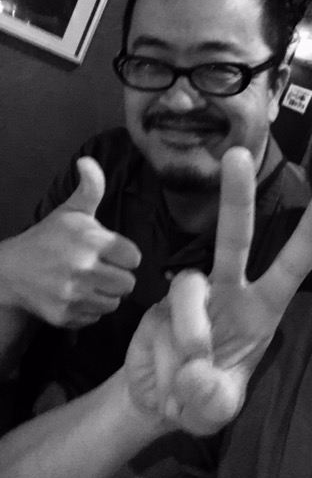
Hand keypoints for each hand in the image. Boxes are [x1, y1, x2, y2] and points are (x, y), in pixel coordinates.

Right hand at [0, 157, 140, 327]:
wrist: (11, 272)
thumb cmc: (49, 238)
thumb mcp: (71, 211)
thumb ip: (90, 188)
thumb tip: (87, 160)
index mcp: (89, 241)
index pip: (133, 257)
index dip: (125, 255)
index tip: (113, 252)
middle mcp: (82, 269)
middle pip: (128, 283)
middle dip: (118, 276)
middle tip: (103, 269)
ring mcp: (73, 296)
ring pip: (114, 302)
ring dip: (107, 293)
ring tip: (91, 282)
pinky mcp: (65, 317)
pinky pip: (96, 317)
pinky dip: (90, 309)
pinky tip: (78, 296)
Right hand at [125, 147, 311, 435]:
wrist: (155, 400)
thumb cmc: (202, 398)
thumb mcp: (215, 411)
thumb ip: (213, 401)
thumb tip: (198, 371)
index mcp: (262, 310)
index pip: (292, 267)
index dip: (310, 232)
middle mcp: (230, 291)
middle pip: (235, 237)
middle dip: (237, 196)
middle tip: (237, 155)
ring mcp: (194, 293)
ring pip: (191, 286)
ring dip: (191, 332)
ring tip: (190, 375)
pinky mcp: (161, 300)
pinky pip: (166, 311)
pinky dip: (169, 348)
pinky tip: (166, 374)